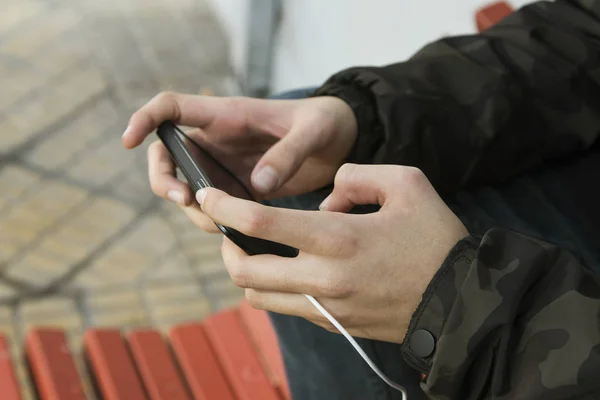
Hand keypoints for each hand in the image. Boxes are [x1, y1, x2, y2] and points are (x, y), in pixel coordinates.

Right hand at [122, 92, 356, 231]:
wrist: (341, 140)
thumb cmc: (325, 123)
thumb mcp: (313, 132)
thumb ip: (287, 154)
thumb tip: (257, 188)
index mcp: (226, 115)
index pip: (172, 108)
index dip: (144, 119)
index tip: (128, 140)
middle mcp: (217, 141)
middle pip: (167, 156)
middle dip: (164, 180)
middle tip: (184, 200)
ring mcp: (225, 168)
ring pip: (188, 188)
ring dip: (193, 209)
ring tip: (220, 223)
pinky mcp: (240, 191)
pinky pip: (215, 208)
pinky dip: (216, 222)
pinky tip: (236, 234)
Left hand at [197, 164, 467, 342]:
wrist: (459, 301)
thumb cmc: (436, 240)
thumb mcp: (407, 184)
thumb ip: (358, 176)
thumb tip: (328, 198)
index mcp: (337, 238)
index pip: (260, 223)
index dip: (224, 207)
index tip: (208, 196)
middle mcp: (323, 277)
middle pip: (244, 270)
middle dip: (226, 246)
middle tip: (228, 228)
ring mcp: (325, 306)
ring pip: (257, 296)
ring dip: (245, 271)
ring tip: (252, 250)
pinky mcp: (332, 323)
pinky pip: (284, 308)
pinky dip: (271, 288)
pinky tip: (286, 269)